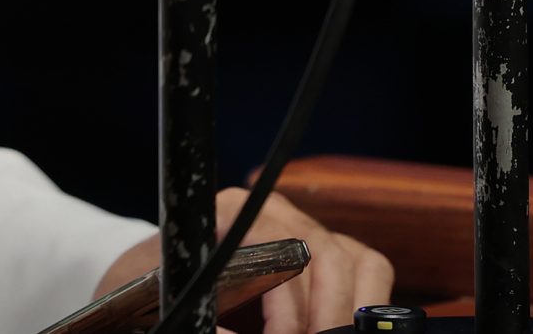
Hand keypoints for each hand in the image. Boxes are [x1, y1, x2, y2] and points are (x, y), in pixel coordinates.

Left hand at [91, 186, 394, 333]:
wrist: (162, 283)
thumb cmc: (164, 292)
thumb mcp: (178, 302)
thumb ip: (206, 318)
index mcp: (230, 211)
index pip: (279, 249)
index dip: (287, 306)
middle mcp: (276, 212)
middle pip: (325, 257)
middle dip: (322, 318)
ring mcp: (309, 228)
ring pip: (356, 262)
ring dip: (345, 312)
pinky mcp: (335, 252)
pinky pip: (370, 268)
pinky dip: (365, 302)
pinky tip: (342, 329)